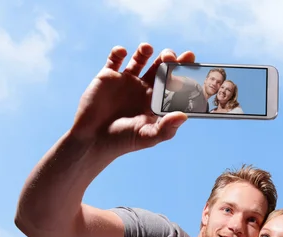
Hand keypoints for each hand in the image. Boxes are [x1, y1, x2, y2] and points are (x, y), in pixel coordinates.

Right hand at [71, 43, 195, 156]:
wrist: (93, 140)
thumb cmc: (123, 141)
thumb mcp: (147, 137)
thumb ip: (166, 128)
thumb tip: (184, 116)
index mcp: (157, 100)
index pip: (174, 82)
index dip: (182, 70)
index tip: (190, 59)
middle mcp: (143, 88)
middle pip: (160, 67)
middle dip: (167, 58)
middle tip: (169, 55)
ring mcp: (126, 81)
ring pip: (139, 59)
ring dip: (144, 51)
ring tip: (147, 48)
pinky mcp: (108, 76)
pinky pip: (114, 59)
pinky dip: (118, 52)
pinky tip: (122, 52)